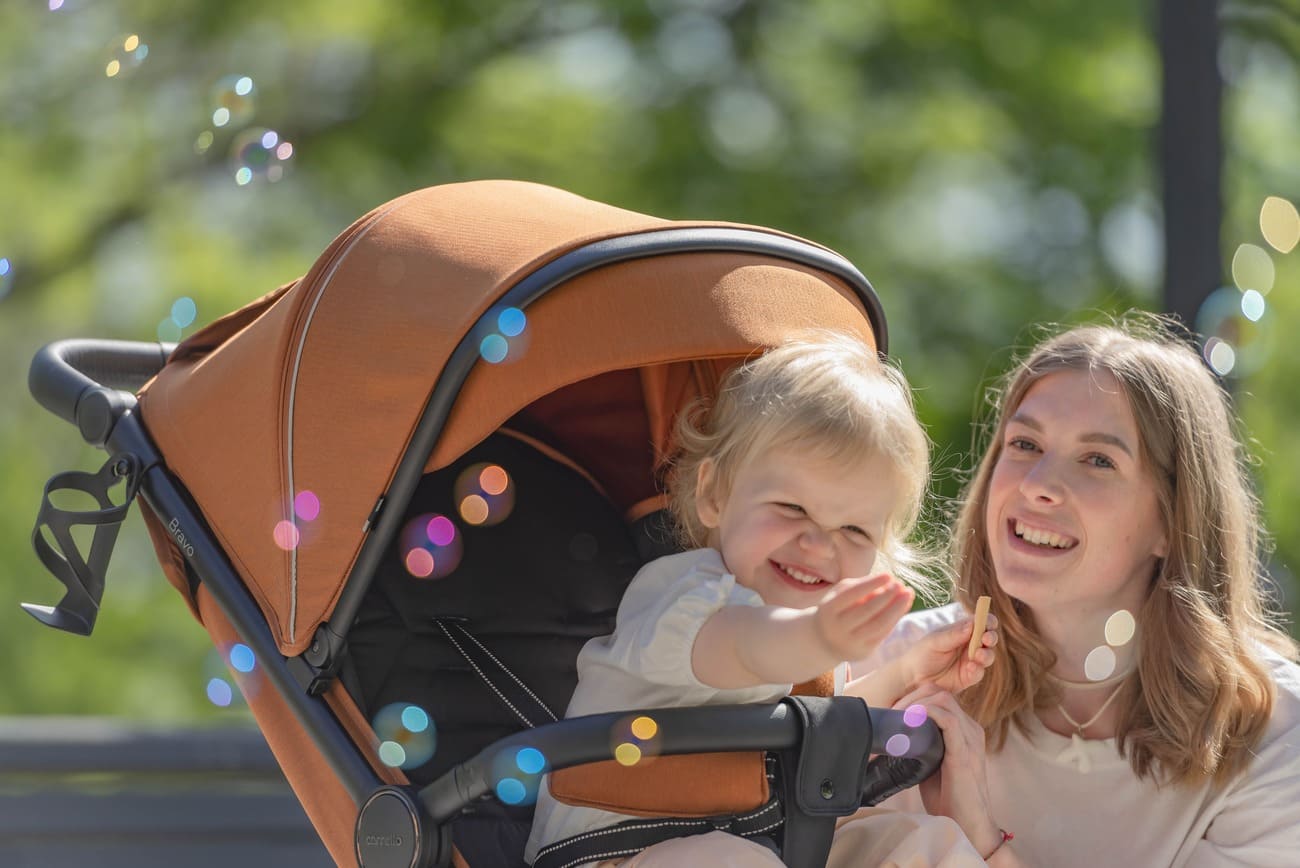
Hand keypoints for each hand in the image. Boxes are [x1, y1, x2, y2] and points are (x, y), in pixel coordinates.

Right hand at [812, 573, 913, 662]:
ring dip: (896, 608)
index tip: (889, 574)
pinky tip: (903, 606)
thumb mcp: (840, 594)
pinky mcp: (863, 652)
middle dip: (887, 596)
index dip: (871, 584)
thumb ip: (861, 586)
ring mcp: (851, 642)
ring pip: (878, 624)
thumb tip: (889, 581)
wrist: (824, 641)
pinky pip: (883, 634)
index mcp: (828, 609)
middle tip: (900, 584)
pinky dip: (895, 619)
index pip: (852, 594)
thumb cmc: (837, 609)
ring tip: (908, 594)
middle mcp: (838, 627)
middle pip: (867, 610)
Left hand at [896, 685, 1002, 858]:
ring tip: (895, 720)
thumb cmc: (948, 799)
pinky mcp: (965, 753)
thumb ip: (921, 746)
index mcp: (964, 730)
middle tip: (888, 715)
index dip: (912, 698)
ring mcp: (971, 739)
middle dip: (909, 698)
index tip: (891, 712)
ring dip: (913, 705)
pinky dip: (925, 715)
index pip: (938, 697)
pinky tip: (908, 724)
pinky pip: (948, 720)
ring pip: (942, 700)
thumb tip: (892, 735)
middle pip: (938, 693)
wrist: (968, 827)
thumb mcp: (931, 764)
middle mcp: (971, 729)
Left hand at [899, 612, 998, 694]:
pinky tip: (970, 668)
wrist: (912, 677)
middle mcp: (970, 644)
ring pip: (988, 656)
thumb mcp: (935, 641)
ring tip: (977, 655)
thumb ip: (953, 635)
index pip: (982, 622)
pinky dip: (977, 670)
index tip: (989, 623)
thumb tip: (972, 624)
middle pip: (990, 639)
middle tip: (986, 639)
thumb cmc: (921, 654)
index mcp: (963, 630)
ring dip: (986, 655)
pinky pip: (979, 673)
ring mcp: (971, 661)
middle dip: (991, 638)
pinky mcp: (969, 677)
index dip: (988, 621)